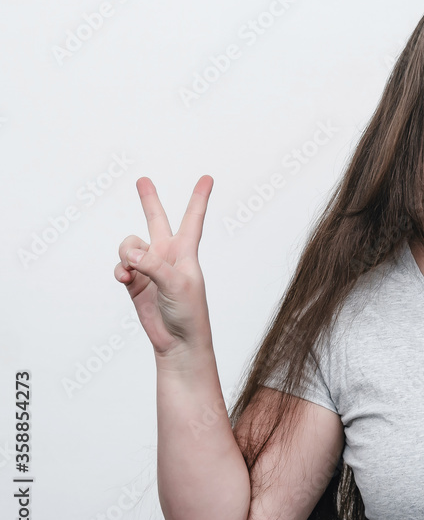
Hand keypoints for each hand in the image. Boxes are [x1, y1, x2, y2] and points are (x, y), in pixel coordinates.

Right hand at [114, 176, 214, 357]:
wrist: (179, 342)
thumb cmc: (189, 312)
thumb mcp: (177, 283)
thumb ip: (152, 264)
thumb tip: (129, 252)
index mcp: (186, 251)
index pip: (193, 218)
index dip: (199, 197)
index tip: (208, 177)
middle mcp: (167, 255)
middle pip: (157, 220)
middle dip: (149, 200)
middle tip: (142, 180)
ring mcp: (150, 268)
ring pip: (129, 245)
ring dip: (125, 253)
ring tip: (131, 269)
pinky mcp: (136, 282)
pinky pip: (120, 266)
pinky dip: (119, 269)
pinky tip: (125, 279)